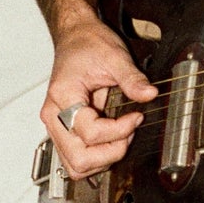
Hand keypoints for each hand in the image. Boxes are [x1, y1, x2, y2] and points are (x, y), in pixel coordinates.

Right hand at [42, 17, 156, 177]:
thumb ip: (132, 78)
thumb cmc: (88, 44)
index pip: (90, 133)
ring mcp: (57, 126)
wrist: (75, 36)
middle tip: (128, 134)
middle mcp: (54, 116)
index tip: (137, 116)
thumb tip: (149, 95)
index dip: (119, 130)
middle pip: (78, 160)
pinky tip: (112, 139)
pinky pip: (76, 158)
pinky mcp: (64, 131)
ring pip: (75, 166)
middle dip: (110, 153)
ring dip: (103, 159)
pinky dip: (97, 157)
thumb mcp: (114, 56)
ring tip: (121, 137)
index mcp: (62, 97)